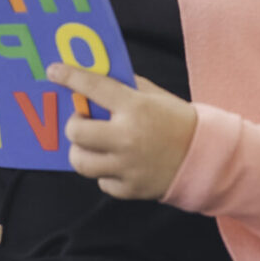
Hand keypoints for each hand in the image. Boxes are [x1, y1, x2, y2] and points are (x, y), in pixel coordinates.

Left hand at [48, 63, 197, 199]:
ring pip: (81, 162)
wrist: (205, 156)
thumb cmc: (178, 120)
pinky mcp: (130, 189)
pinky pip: (101, 182)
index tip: (54, 71)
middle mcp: (127, 137)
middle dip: (73, 125)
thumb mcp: (154, 95)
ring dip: (82, 151)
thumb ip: (125, 87)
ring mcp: (127, 166)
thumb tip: (94, 80)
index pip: (93, 87)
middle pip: (76, 132)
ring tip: (92, 145)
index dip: (70, 77)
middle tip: (82, 121)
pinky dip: (104, 172)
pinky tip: (116, 162)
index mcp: (135, 107)